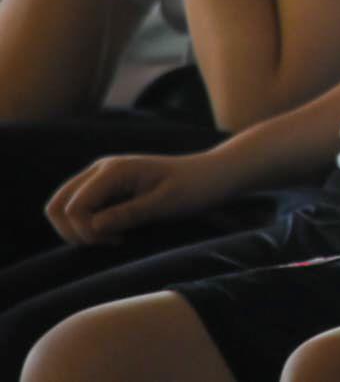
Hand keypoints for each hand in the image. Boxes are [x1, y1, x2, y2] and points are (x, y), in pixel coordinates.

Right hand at [45, 150, 237, 244]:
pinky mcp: (106, 189)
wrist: (213, 176)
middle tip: (112, 242)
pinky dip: (89, 227)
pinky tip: (118, 232)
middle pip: (56, 206)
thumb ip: (129, 214)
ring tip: (115, 238)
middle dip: (74, 232)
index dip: (86, 232)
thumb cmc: (195, 188)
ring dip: (80, 231)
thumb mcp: (165, 205)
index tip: (119, 240)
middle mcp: (100, 169)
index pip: (72, 208)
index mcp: (113, 170)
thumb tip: (92, 228)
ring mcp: (100, 178)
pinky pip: (80, 211)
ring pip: (63, 209)